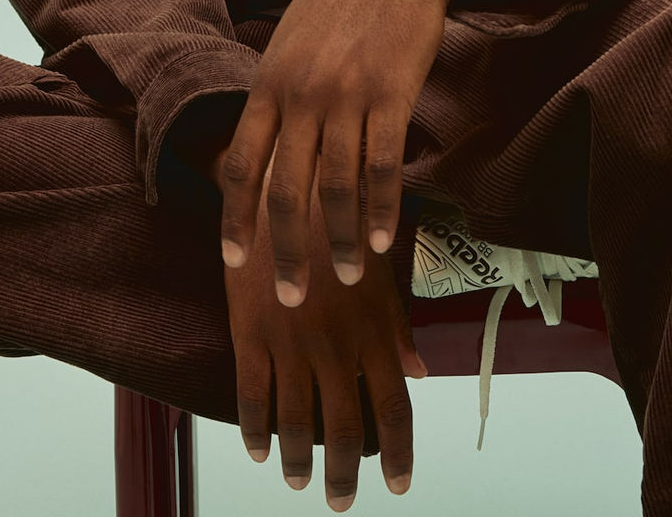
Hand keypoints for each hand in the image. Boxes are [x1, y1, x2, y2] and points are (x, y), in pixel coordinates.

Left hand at [218, 0, 458, 306]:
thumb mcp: (292, 40)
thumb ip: (278, 92)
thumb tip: (265, 143)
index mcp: (269, 83)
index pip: (240, 167)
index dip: (234, 222)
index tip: (235, 266)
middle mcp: (299, 95)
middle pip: (284, 191)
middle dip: (284, 254)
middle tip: (290, 302)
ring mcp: (345, 95)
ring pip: (334, 188)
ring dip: (337, 242)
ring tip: (344, 280)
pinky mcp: (390, 94)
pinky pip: (382, 166)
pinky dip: (381, 211)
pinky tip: (382, 243)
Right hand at [225, 159, 426, 510]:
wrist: (283, 186)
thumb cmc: (338, 223)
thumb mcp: (378, 271)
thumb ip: (398, 327)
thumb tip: (420, 372)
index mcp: (374, 331)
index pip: (394, 408)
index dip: (399, 453)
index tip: (399, 484)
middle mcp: (336, 346)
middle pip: (346, 429)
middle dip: (347, 474)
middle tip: (341, 500)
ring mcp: (292, 342)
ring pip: (298, 423)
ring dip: (299, 461)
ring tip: (298, 481)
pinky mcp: (251, 332)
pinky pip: (253, 396)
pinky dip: (256, 430)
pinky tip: (259, 451)